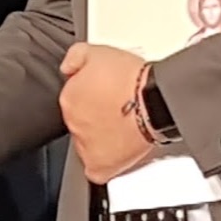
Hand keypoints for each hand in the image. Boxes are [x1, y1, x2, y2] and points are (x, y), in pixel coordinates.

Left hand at [59, 43, 152, 184]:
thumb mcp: (99, 51)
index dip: (91, 98)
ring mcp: (85, 145)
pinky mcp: (100, 166)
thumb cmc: (133, 78)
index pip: (73, 101)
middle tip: (117, 111)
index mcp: (69, 97)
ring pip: (87, 145)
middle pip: (80, 122)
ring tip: (122, 129)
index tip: (105, 97)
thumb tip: (66, 67)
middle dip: (96, 117)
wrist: (153, 100)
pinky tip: (118, 152)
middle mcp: (73, 122)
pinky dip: (105, 163)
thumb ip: (75, 56)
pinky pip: (96, 170)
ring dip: (100, 138)